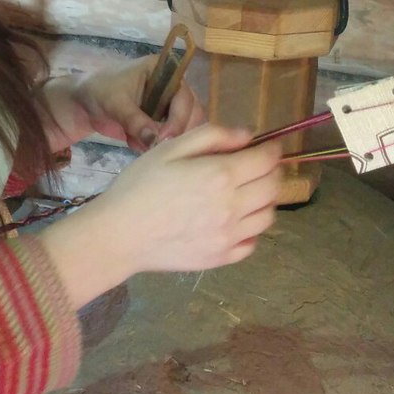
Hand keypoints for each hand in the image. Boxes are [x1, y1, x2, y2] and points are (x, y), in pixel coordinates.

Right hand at [39, 124, 280, 308]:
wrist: (119, 234)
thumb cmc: (140, 185)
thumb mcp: (170, 148)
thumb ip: (212, 135)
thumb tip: (247, 135)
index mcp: (220, 175)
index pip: (266, 160)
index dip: (271, 149)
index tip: (266, 146)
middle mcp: (232, 206)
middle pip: (274, 187)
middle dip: (272, 172)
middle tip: (258, 167)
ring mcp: (229, 236)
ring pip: (268, 216)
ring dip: (264, 200)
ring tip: (246, 193)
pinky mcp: (222, 258)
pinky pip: (253, 242)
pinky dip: (251, 229)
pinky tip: (234, 220)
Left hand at [64, 55, 204, 152]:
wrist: (81, 105)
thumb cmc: (98, 92)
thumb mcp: (114, 103)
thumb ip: (134, 120)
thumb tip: (154, 140)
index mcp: (163, 70)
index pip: (184, 95)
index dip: (179, 117)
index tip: (165, 137)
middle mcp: (171, 87)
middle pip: (192, 112)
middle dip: (178, 131)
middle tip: (160, 147)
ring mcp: (167, 105)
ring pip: (184, 127)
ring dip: (167, 140)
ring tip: (142, 145)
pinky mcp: (159, 122)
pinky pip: (169, 137)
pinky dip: (155, 145)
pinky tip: (133, 143)